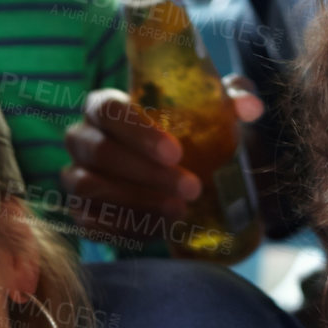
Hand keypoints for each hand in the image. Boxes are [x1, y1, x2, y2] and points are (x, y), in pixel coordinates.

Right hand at [61, 77, 264, 245]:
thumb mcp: (212, 113)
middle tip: (192, 187)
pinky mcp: (83, 214)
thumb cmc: (188, 135)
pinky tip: (164, 226)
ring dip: (138, 201)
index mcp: (104, 106)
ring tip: (181, 209)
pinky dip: (129, 226)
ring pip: (91, 187)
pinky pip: (95, 223)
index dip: (138, 132)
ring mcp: (77, 178)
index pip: (108, 109)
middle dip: (146, 172)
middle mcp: (82, 138)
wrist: (179, 176)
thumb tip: (250, 107)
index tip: (176, 153)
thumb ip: (231, 100)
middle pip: (99, 151)